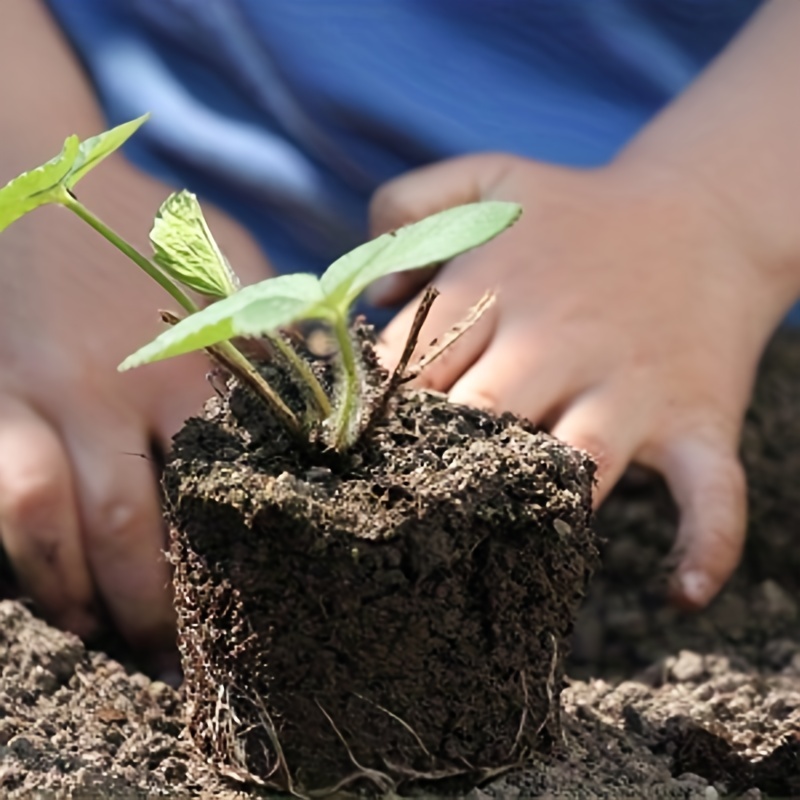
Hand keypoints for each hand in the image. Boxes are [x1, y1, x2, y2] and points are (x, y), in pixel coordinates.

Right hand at [0, 165, 271, 674]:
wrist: (33, 173)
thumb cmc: (148, 227)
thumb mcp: (231, 268)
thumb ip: (273, 337)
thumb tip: (328, 402)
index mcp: (189, 361)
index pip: (221, 485)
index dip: (237, 559)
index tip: (258, 606)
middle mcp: (109, 387)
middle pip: (131, 527)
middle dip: (152, 606)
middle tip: (179, 654)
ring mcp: (33, 393)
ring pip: (46, 524)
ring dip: (74, 595)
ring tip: (103, 639)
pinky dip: (17, 553)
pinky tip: (45, 589)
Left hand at [371, 154, 790, 607]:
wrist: (706, 211)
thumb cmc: (578, 211)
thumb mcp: (489, 178)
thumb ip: (407, 206)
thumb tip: (371, 296)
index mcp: (499, 289)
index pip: (412, 367)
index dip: (377, 413)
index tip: (352, 452)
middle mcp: (559, 341)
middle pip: (478, 418)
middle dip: (436, 464)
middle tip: (400, 508)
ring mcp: (631, 386)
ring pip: (575, 463)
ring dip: (537, 507)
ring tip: (496, 550)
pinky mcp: (696, 419)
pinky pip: (710, 492)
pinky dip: (706, 545)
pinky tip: (680, 594)